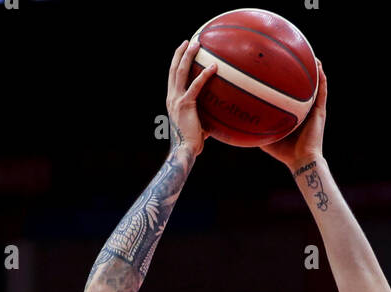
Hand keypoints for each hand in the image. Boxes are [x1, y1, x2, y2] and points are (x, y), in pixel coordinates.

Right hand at [167, 39, 217, 156]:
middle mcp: (171, 98)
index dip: (176, 63)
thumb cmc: (193, 143)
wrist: (185, 151)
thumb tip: (219, 115)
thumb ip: (205, 117)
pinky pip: (196, 86)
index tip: (183, 51)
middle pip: (173, 70)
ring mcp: (176, 100)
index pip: (172, 78)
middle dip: (180, 54)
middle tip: (189, 42)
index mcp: (172, 101)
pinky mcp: (185, 105)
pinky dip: (204, 75)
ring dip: (188, 56)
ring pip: (180, 72)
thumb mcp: (199, 126)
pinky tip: (214, 67)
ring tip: (197, 44)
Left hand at [262, 60, 326, 170]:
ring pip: (315, 84)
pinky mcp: (320, 111)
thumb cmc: (284, 153)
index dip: (286, 81)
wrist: (301, 160)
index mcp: (293, 113)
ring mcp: (313, 109)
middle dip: (300, 71)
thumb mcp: (265, 139)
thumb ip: (255, 130)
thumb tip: (238, 124)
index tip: (279, 67)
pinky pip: (322, 91)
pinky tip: (318, 65)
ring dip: (314, 69)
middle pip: (303, 86)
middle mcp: (304, 108)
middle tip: (294, 55)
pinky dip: (321, 78)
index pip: (290, 93)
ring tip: (310, 54)